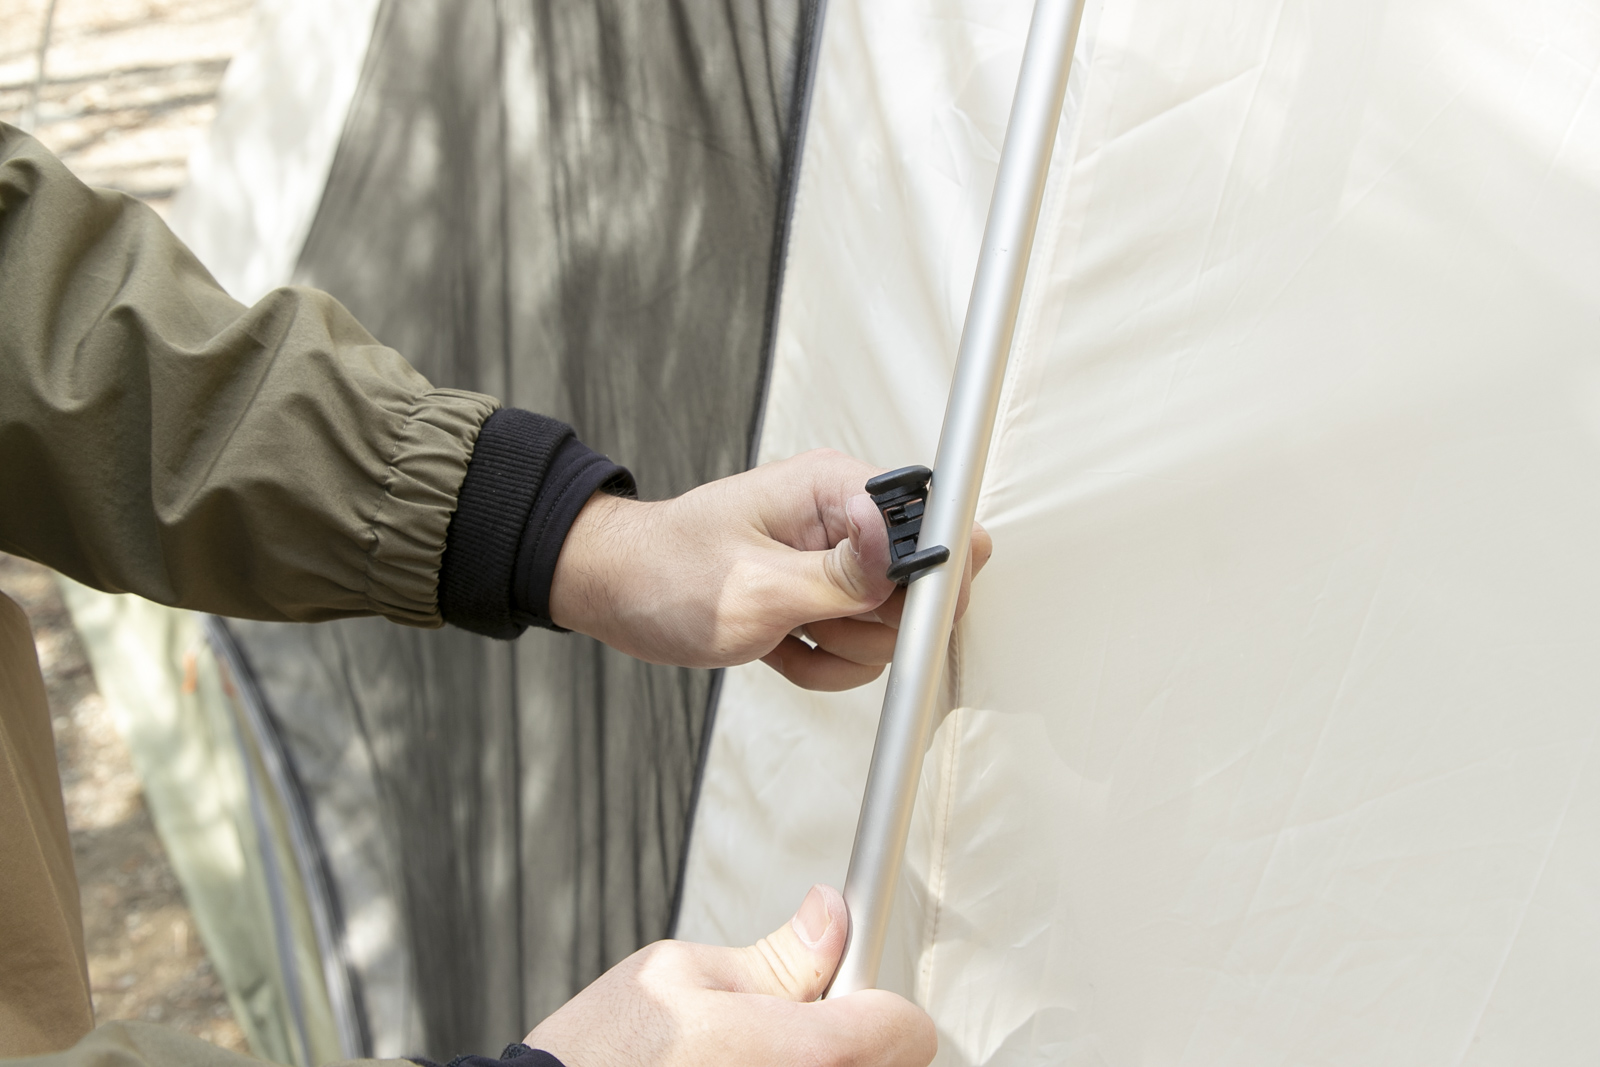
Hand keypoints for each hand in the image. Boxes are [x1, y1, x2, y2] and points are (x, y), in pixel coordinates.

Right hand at [523, 885, 935, 1066]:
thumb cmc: (598, 1054)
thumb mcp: (679, 971)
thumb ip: (776, 956)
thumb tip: (831, 916)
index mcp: (795, 1053)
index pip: (905, 1028)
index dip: (879, 996)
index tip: (850, 985)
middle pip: (890, 1064)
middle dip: (850, 1032)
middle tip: (789, 1021)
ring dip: (821, 1064)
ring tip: (749, 1056)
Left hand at [549, 449, 991, 690]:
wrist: (616, 593)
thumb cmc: (665, 573)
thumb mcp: (757, 586)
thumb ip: (844, 576)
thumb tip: (911, 544)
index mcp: (834, 490)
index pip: (932, 519)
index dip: (933, 575)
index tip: (901, 612)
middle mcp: (843, 521)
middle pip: (918, 586)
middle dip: (872, 624)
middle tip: (814, 621)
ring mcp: (834, 563)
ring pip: (888, 629)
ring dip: (840, 651)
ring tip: (783, 633)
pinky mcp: (822, 599)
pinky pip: (856, 651)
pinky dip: (820, 665)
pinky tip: (777, 648)